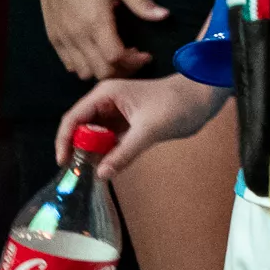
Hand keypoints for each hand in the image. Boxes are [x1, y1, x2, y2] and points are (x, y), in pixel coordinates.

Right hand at [21, 0, 167, 78]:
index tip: (146, 54)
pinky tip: (97, 50)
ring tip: (117, 54)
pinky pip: (69, 64)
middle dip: (123, 70)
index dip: (134, 62)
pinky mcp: (53, 37)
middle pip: (100, 72)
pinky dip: (85, 65)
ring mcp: (62, 38)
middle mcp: (76, 35)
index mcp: (95, 21)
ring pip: (83, 72)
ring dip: (103, 70)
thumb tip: (165, 16)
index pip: (115, 58)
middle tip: (135, 57)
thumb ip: (141, 2)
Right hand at [59, 74, 226, 176]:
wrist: (205, 97)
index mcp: (105, 95)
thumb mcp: (150, 129)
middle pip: (81, 128)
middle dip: (78, 148)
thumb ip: (124, 152)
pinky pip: (109, 140)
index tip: (64, 163)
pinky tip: (108, 166)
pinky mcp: (128, 123)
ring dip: (93, 152)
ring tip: (92, 172)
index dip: (64, 140)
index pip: (73, 118)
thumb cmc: (178, 104)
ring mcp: (116, 112)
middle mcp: (106, 102)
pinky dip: (107, 152)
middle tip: (79, 172)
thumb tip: (100, 174)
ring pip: (95, 136)